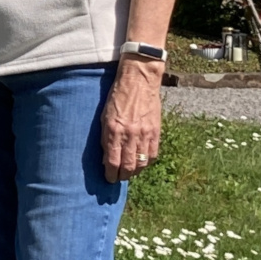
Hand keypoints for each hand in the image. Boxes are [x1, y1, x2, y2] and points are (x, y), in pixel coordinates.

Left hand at [102, 56, 163, 181]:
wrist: (138, 81)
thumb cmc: (118, 97)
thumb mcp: (105, 115)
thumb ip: (106, 137)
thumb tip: (107, 157)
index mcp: (114, 130)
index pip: (112, 161)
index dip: (111, 174)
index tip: (109, 178)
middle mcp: (130, 134)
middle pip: (128, 165)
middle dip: (123, 175)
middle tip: (119, 177)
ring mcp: (144, 133)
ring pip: (142, 163)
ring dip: (135, 171)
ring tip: (130, 172)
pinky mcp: (156, 131)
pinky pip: (153, 154)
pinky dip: (147, 162)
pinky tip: (142, 162)